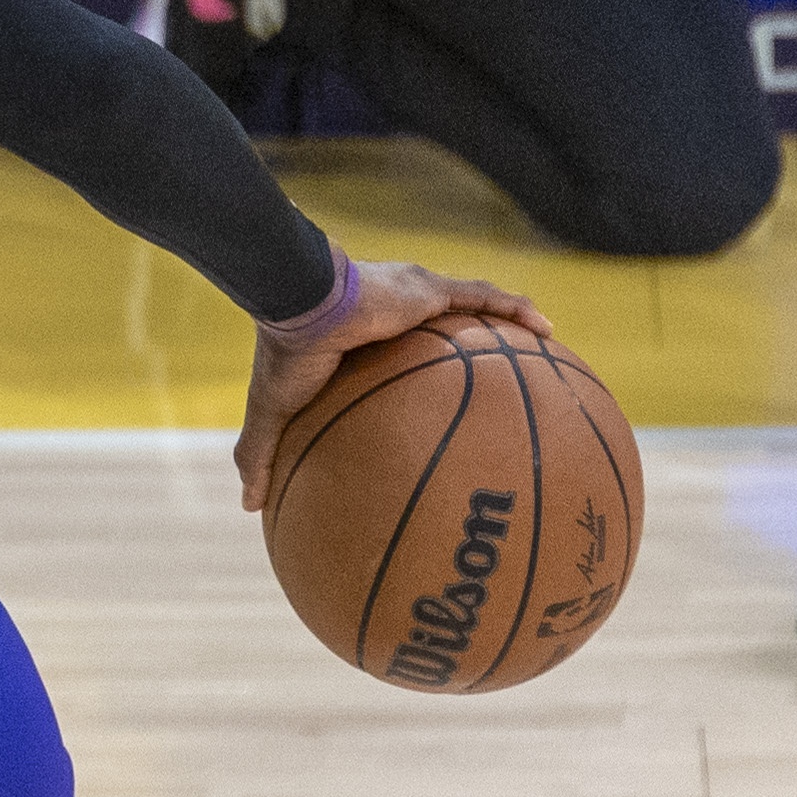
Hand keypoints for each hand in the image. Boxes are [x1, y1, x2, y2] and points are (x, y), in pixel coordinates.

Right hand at [233, 257, 555, 511]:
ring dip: (507, 321)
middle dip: (475, 346)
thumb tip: (247, 508)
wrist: (298, 305)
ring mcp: (417, 297)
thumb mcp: (276, 414)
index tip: (444, 399)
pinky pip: (486, 297)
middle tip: (502, 376)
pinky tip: (550, 329)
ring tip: (544, 344)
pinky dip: (517, 310)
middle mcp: (396, 315)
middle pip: (445, 328)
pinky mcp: (430, 288)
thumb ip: (264, 456)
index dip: (425, 373)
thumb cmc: (285, 356)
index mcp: (363, 341)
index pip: (402, 356)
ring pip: (473, 306)